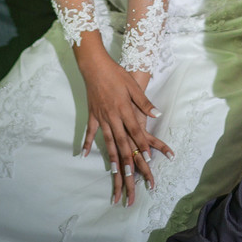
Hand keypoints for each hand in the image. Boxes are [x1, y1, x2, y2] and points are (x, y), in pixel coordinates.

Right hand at [75, 43, 172, 206]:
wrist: (94, 65)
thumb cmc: (116, 74)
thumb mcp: (133, 86)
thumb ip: (144, 102)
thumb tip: (157, 114)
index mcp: (124, 109)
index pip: (136, 131)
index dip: (143, 146)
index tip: (149, 159)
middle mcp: (112, 116)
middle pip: (122, 141)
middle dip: (128, 159)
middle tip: (132, 175)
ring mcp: (101, 117)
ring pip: (108, 141)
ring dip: (112, 157)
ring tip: (115, 172)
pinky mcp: (92, 115)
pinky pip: (90, 132)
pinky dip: (87, 143)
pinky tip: (84, 155)